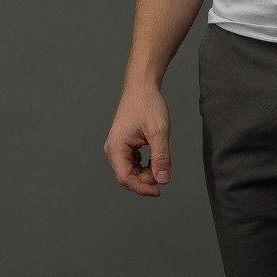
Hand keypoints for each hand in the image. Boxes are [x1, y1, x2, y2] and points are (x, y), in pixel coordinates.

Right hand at [103, 83, 172, 197]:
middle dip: (146, 178)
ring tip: (160, 158)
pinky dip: (145, 165)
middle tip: (163, 167)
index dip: (142, 188)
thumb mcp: (158, 131)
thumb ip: (161, 156)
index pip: (125, 179)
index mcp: (115, 147)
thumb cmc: (148, 104)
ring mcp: (117, 148)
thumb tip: (163, 180)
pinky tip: (155, 156)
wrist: (142, 86)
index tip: (159, 191)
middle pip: (128, 177)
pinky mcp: (124, 145)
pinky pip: (133, 163)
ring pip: (131, 171)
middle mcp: (112, 150)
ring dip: (146, 172)